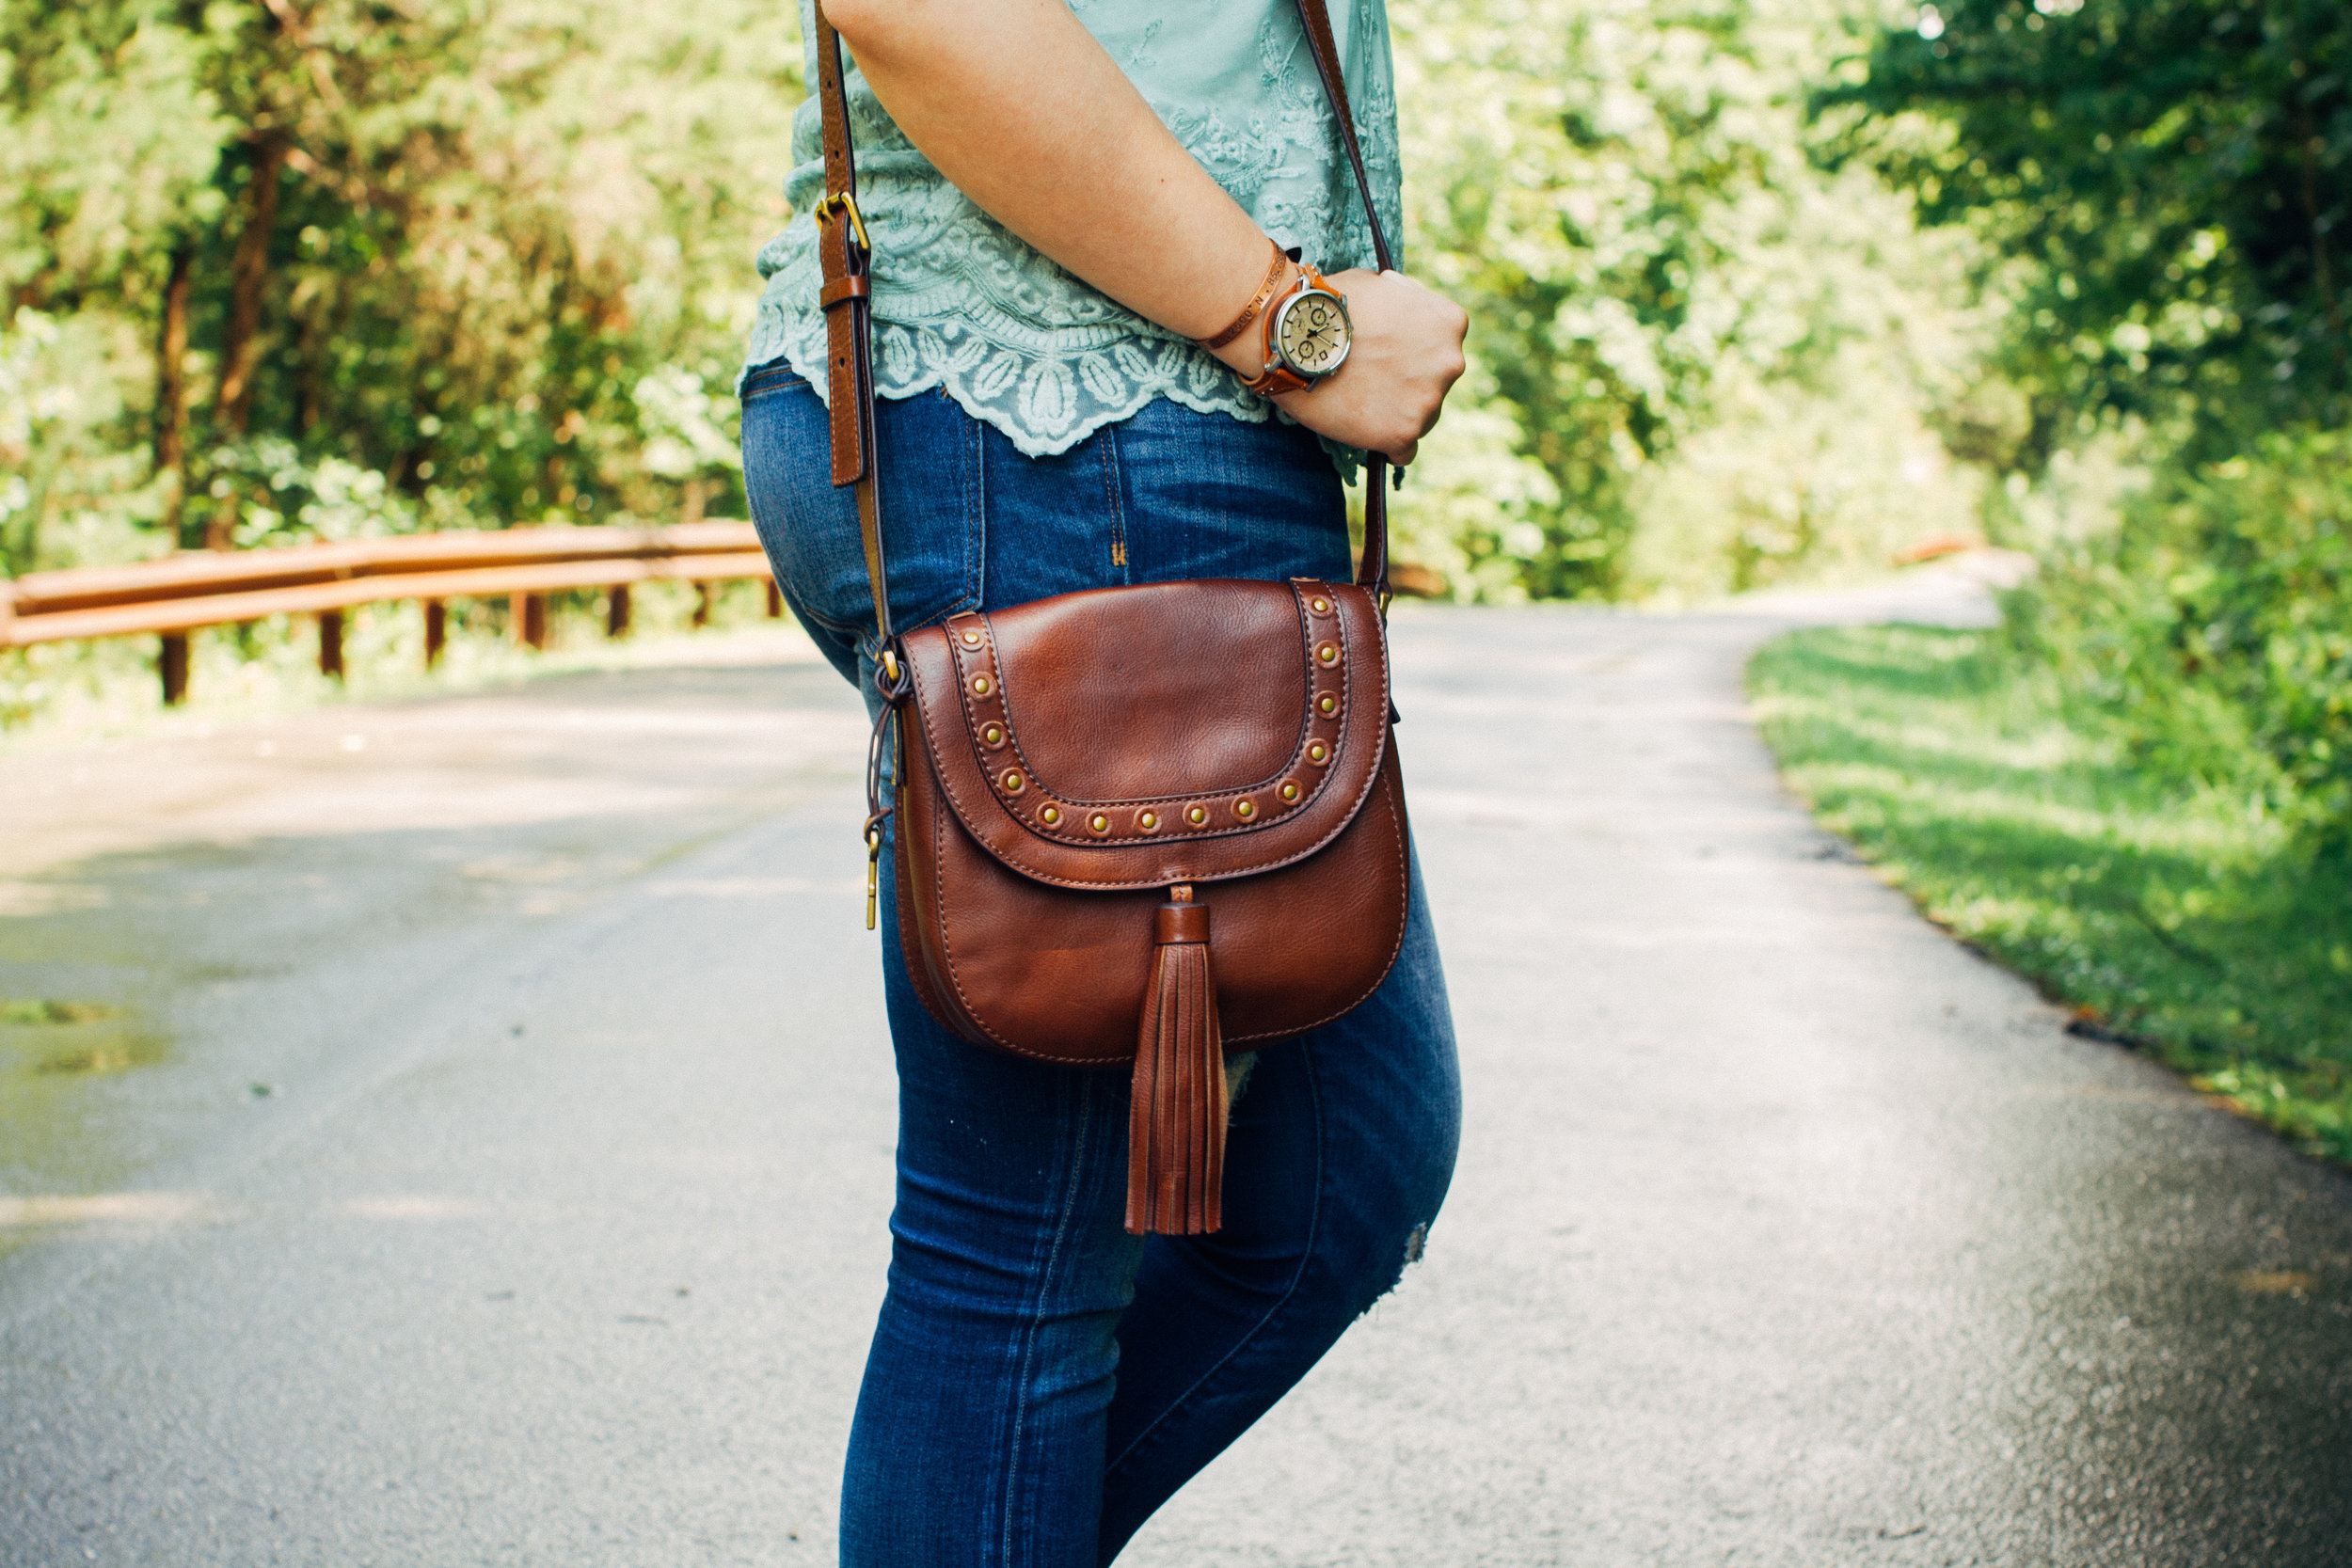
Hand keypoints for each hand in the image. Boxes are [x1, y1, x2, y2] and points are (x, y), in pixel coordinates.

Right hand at [1208, 267, 1467, 466]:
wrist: (1295, 335)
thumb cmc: (1330, 303)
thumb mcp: (1383, 285)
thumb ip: (1405, 304)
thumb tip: (1408, 311)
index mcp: (1449, 324)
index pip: (1442, 348)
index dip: (1412, 353)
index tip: (1387, 356)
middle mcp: (1450, 363)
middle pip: (1436, 385)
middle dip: (1408, 384)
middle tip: (1370, 380)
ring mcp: (1429, 401)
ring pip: (1422, 418)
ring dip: (1396, 413)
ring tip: (1359, 401)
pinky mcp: (1404, 434)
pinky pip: (1403, 451)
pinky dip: (1385, 444)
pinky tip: (1363, 429)